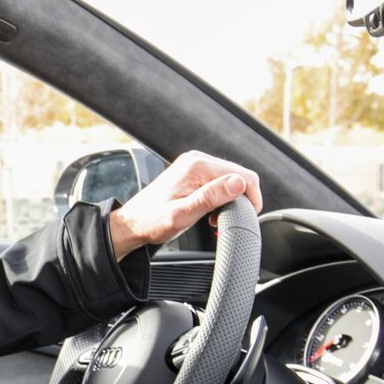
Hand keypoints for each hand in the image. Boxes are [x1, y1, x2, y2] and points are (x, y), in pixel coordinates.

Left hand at [108, 151, 262, 259]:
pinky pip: (218, 182)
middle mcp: (197, 160)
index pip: (244, 176)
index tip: (245, 218)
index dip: (251, 199)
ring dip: (230, 202)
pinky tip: (210, 214)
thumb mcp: (183, 213)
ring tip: (215, 220)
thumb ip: (211, 197)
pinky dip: (221, 199)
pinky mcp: (193, 174)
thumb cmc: (152, 221)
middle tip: (224, 223)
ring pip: (230, 180)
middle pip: (239, 176)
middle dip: (240, 201)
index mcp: (198, 166)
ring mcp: (195, 166)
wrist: (132, 223)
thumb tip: (238, 183)